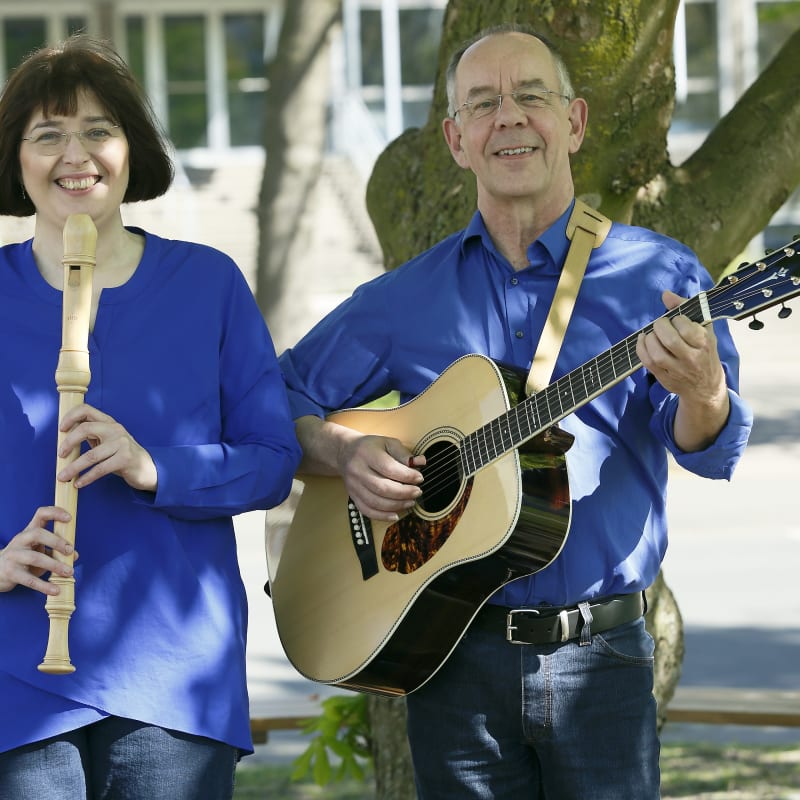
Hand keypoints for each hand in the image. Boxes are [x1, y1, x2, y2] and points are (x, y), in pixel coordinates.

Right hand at [0, 507, 76, 594]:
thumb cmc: (23, 559)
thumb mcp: (39, 551)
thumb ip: (56, 551)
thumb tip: (75, 555)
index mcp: (29, 531)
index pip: (40, 514)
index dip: (55, 513)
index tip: (69, 517)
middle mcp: (20, 540)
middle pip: (37, 534)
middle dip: (56, 541)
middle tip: (70, 550)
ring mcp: (14, 556)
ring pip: (35, 558)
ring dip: (55, 565)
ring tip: (69, 572)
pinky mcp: (11, 573)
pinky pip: (29, 580)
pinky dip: (44, 586)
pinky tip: (56, 590)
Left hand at [56, 403, 156, 491]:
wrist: (148, 468)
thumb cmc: (122, 455)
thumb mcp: (108, 441)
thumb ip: (91, 436)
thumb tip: (64, 439)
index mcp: (109, 422)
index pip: (86, 410)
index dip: (70, 417)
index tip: (61, 429)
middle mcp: (116, 430)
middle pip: (85, 429)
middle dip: (68, 443)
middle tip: (60, 455)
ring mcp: (122, 444)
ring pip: (91, 455)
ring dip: (73, 467)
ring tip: (63, 476)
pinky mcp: (125, 459)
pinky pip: (100, 469)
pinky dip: (86, 477)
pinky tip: (79, 483)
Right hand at [337, 435, 424, 521]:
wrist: (345, 453)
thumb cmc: (370, 447)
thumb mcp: (387, 443)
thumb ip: (404, 453)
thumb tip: (420, 462)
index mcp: (367, 453)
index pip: (388, 468)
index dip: (407, 476)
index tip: (419, 478)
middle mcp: (357, 470)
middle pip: (382, 488)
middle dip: (404, 493)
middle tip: (417, 492)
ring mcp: (353, 485)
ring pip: (375, 502)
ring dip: (396, 505)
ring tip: (410, 501)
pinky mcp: (353, 496)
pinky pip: (367, 510)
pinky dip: (382, 516)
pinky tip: (395, 514)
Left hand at [636, 290, 729, 450]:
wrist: (705, 388)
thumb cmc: (704, 352)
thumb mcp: (704, 330)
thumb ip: (686, 309)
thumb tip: (665, 294)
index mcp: (705, 344)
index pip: (687, 328)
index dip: (677, 319)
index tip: (676, 319)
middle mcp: (692, 359)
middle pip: (670, 341)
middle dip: (660, 327)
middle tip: (660, 324)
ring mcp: (677, 370)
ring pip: (657, 353)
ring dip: (650, 339)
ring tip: (652, 334)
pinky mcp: (664, 377)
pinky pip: (647, 362)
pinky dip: (641, 349)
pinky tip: (643, 341)